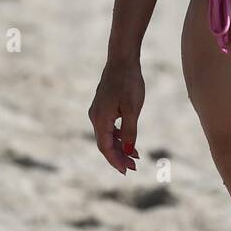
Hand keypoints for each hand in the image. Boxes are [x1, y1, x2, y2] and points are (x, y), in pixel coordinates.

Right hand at [88, 58, 143, 174]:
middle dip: (118, 157)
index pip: (105, 147)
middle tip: (133, 168)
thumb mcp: (133, 109)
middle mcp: (95, 116)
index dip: (116, 161)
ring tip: (135, 157)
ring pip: (107, 135)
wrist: (122, 59)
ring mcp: (98, 111)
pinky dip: (119, 136)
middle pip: (105, 143)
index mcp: (100, 119)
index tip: (126, 172)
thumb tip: (129, 151)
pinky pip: (109, 126)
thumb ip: (130, 131)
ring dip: (120, 147)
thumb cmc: (129, 82)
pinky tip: (129, 140)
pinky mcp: (103, 105)